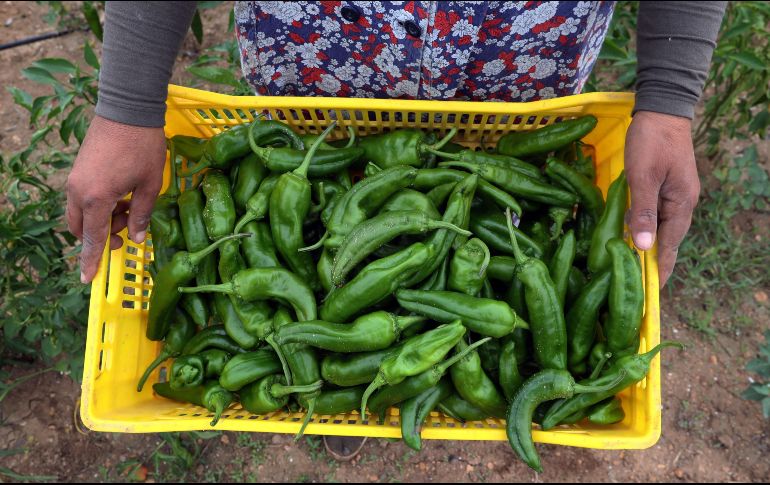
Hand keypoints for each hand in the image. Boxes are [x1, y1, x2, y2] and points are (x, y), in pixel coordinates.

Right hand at [66, 116, 166, 282]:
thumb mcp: (150, 185)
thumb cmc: (143, 146)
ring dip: (101, 220)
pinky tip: (122, 195)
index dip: (91, 260)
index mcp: (96, 198)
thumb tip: (138, 237)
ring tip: (129, 208)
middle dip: (100, 237)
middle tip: (126, 233)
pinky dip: (98, 205)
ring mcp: (75, 179)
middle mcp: (78, 191)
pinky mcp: (79, 169)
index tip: (88, 279)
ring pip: (81, 213)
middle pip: (81, 228)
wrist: (127, 109)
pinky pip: (83, 197)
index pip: (91, 238)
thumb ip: (142, 214)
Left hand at [624, 111, 699, 287]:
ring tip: (631, 269)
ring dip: (647, 247)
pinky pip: (655, 215)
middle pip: (666, 241)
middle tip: (636, 288)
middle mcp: (682, 204)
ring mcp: (674, 195)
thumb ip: (644, 212)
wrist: (662, 109)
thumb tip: (645, 247)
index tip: (649, 294)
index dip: (658, 270)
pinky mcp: (665, 187)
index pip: (668, 246)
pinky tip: (632, 236)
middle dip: (652, 263)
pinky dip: (644, 228)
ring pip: (660, 228)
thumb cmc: (651, 141)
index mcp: (681, 204)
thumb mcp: (642, 177)